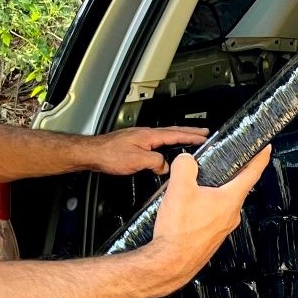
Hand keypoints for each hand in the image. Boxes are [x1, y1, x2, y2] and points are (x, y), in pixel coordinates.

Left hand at [90, 126, 207, 175]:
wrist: (92, 153)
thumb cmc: (109, 154)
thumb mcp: (137, 161)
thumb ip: (155, 162)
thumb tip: (165, 166)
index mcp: (149, 136)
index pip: (176, 134)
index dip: (192, 135)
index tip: (205, 136)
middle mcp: (146, 134)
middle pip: (173, 131)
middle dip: (190, 132)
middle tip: (203, 132)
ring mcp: (140, 137)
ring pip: (165, 136)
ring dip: (179, 137)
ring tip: (189, 139)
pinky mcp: (134, 143)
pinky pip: (156, 142)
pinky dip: (167, 143)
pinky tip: (166, 149)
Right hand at [144, 147, 271, 285]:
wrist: (170, 263)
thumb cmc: (179, 232)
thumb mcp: (179, 188)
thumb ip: (185, 166)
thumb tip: (186, 160)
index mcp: (230, 200)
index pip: (252, 173)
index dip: (260, 157)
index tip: (266, 148)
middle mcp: (231, 215)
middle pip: (236, 187)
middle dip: (230, 173)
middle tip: (224, 162)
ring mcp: (222, 228)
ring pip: (222, 202)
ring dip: (213, 192)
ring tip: (197, 185)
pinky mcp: (211, 237)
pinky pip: (212, 215)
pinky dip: (204, 207)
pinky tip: (188, 208)